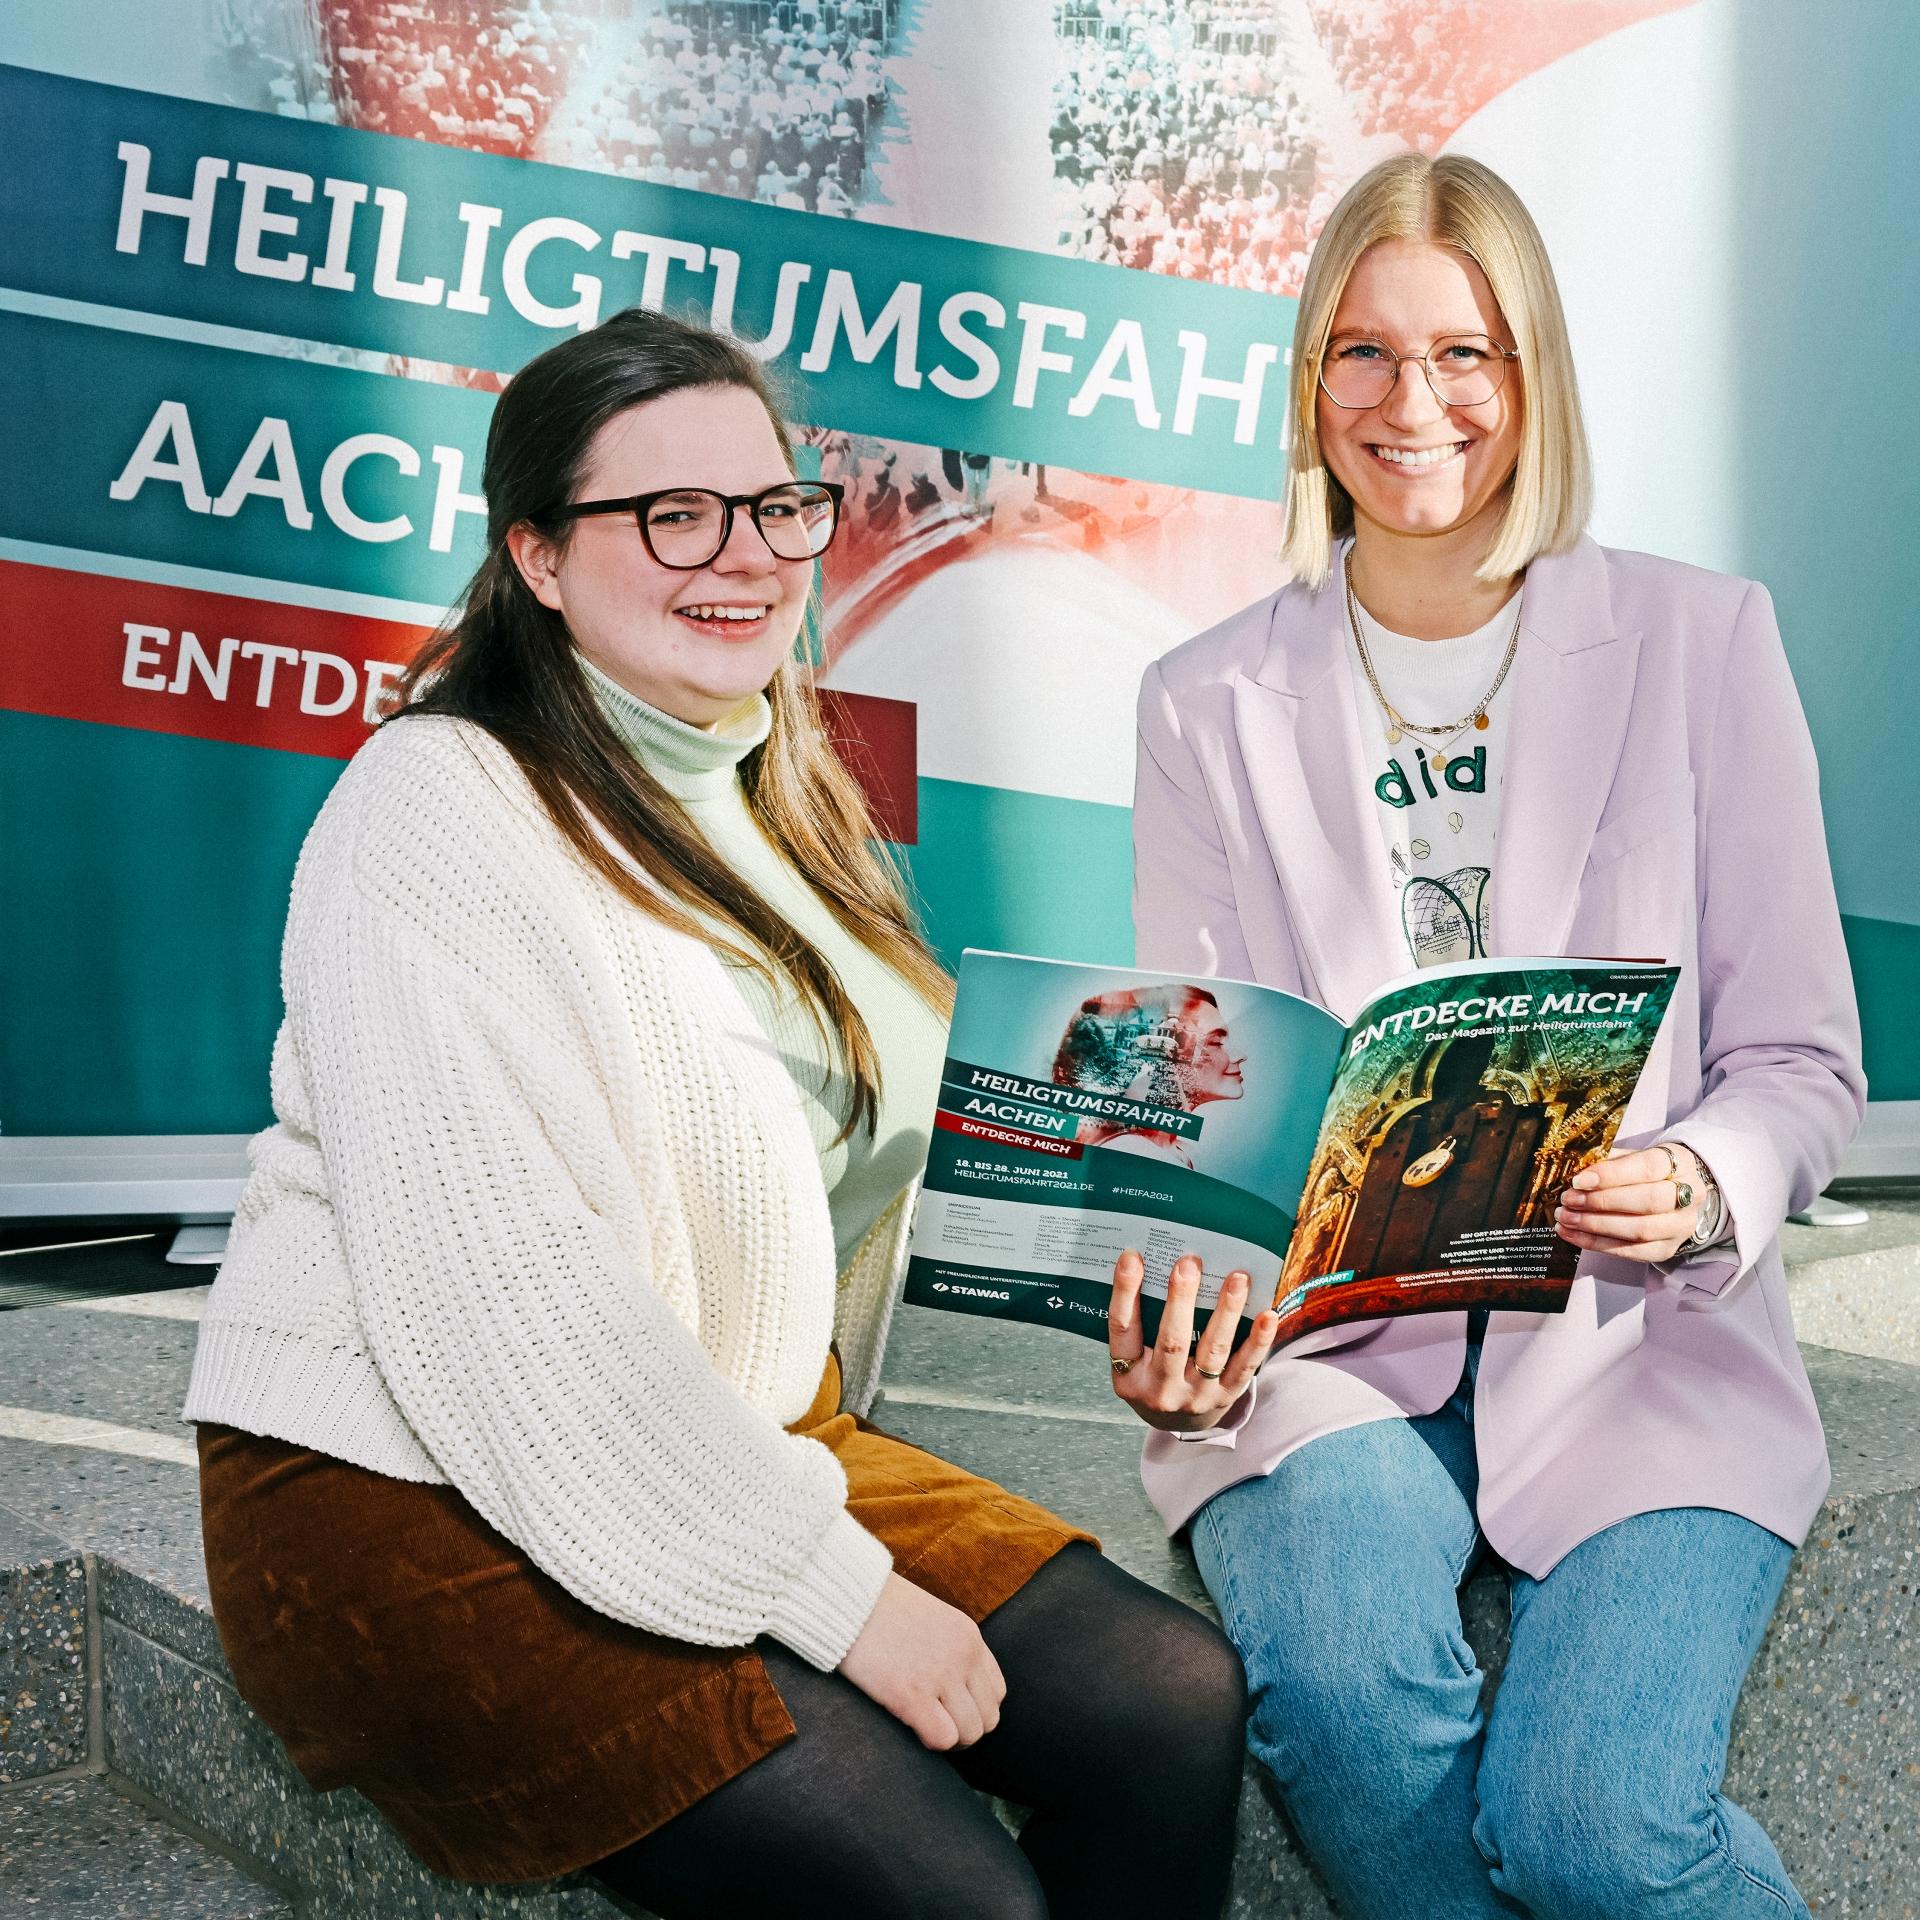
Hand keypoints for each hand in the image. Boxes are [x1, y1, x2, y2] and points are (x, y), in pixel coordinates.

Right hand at [837, 1573, 1004, 1750]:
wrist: (848, 1598)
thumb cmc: (880, 1608)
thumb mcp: (930, 1619)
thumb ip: (948, 1648)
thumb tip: (951, 1686)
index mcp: (969, 1637)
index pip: (997, 1691)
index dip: (975, 1709)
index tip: (952, 1711)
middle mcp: (963, 1656)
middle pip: (988, 1718)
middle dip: (965, 1729)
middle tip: (938, 1726)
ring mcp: (941, 1675)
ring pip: (970, 1733)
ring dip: (949, 1740)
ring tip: (925, 1728)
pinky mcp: (912, 1694)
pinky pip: (943, 1738)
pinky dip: (930, 1741)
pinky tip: (912, 1726)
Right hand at [1108, 1249, 1277, 1431]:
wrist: (1177, 1424)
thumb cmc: (1153, 1376)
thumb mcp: (1134, 1358)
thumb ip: (1140, 1321)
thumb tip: (1156, 1264)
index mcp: (1128, 1376)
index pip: (1122, 1329)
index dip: (1125, 1292)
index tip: (1132, 1258)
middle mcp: (1160, 1390)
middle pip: (1171, 1342)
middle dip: (1181, 1299)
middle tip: (1189, 1263)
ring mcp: (1196, 1396)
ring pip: (1213, 1351)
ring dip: (1227, 1312)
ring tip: (1236, 1279)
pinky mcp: (1226, 1397)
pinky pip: (1245, 1367)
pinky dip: (1258, 1341)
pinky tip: (1268, 1315)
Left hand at [1556, 1143, 1707, 1263]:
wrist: (1675, 1198)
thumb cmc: (1646, 1174)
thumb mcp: (1631, 1157)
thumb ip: (1607, 1160)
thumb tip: (1576, 1170)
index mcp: (1681, 1163)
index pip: (1649, 1167)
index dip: (1612, 1174)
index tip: (1579, 1180)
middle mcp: (1690, 1196)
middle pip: (1648, 1201)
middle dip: (1602, 1202)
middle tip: (1569, 1200)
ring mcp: (1680, 1226)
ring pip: (1640, 1229)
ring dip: (1596, 1225)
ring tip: (1566, 1218)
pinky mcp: (1667, 1249)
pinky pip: (1631, 1251)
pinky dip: (1597, 1244)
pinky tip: (1572, 1234)